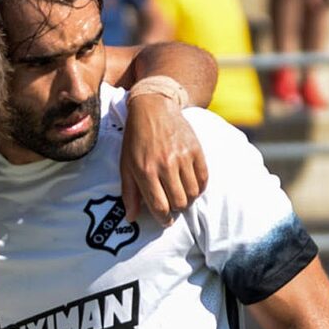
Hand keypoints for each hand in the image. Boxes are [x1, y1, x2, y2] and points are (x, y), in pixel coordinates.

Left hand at [120, 90, 207, 218]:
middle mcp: (165, 165)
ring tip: (181, 195)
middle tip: (173, 206)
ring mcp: (182, 157)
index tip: (165, 221)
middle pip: (179, 203)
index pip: (160, 207)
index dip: (163, 220)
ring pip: (193, 194)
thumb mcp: (126, 165)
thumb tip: (131, 218)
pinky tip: (191, 185)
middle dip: (176, 210)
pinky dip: (199, 187)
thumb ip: (129, 193)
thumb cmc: (136, 139)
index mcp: (145, 171)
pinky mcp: (196, 150)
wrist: (153, 108)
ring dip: (188, 199)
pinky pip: (203, 179)